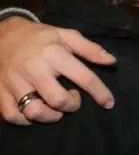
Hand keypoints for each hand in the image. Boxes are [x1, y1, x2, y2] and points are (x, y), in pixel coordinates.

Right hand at [0, 17, 116, 125]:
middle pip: (58, 100)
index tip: (109, 103)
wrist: (0, 34)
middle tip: (73, 99)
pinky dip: (26, 120)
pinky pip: (13, 116)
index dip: (101, 93)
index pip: (84, 78)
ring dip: (50, 116)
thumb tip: (112, 61)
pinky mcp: (0, 91)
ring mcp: (15, 82)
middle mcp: (34, 69)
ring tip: (55, 109)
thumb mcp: (65, 35)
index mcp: (54, 54)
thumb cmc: (39, 37)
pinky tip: (34, 112)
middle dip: (72, 105)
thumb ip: (90, 49)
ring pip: (34, 112)